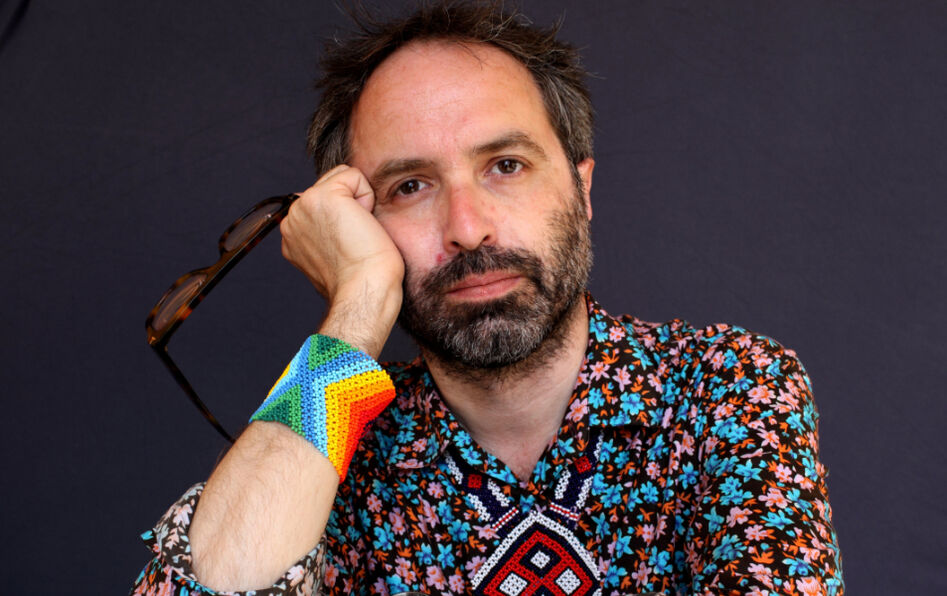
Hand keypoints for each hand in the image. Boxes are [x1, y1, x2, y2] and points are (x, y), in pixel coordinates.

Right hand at [280, 165, 403, 356]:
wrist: (365, 290)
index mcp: (293, 234)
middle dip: (351, 206)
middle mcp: (292, 219)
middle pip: (333, 184)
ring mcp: (303, 206)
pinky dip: (367, 196)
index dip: (346, 216)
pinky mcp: (323, 196)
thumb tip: (341, 215)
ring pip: (342, 178)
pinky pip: (354, 175)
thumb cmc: (362, 280)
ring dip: (358, 201)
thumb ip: (327, 232)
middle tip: (355, 240)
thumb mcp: (336, 254)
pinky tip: (362, 224)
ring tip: (357, 233)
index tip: (348, 247)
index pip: (324, 202)